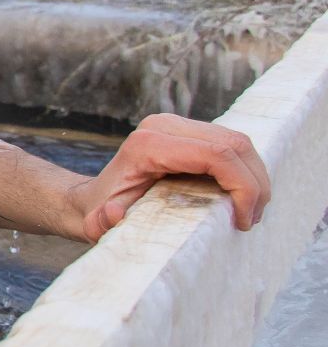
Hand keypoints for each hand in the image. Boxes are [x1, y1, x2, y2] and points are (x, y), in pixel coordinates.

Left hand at [70, 114, 271, 242]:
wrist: (92, 198)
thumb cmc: (100, 213)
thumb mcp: (98, 223)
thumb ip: (102, 221)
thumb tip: (113, 214)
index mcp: (148, 144)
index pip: (216, 155)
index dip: (242, 186)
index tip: (242, 220)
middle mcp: (163, 126)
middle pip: (234, 144)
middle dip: (254, 184)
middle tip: (251, 219)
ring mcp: (177, 124)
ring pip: (237, 142)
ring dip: (254, 177)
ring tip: (249, 211)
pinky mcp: (187, 130)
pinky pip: (230, 144)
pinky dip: (244, 171)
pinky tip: (241, 197)